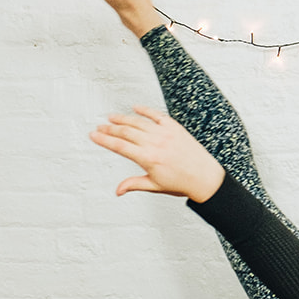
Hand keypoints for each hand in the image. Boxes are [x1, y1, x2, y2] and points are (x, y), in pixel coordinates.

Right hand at [89, 106, 225, 202]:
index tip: (93, 135)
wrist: (205, 178)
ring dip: (123, 119)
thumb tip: (117, 191)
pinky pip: (156, 115)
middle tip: (99, 127)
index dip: (104, 140)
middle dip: (110, 129)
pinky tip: (135, 108)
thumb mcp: (155, 186)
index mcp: (149, 159)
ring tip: (111, 118)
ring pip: (138, 122)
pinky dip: (144, 110)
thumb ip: (134, 184)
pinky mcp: (175, 128)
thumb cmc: (182, 183)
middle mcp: (156, 144)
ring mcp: (165, 134)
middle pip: (126, 132)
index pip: (120, 146)